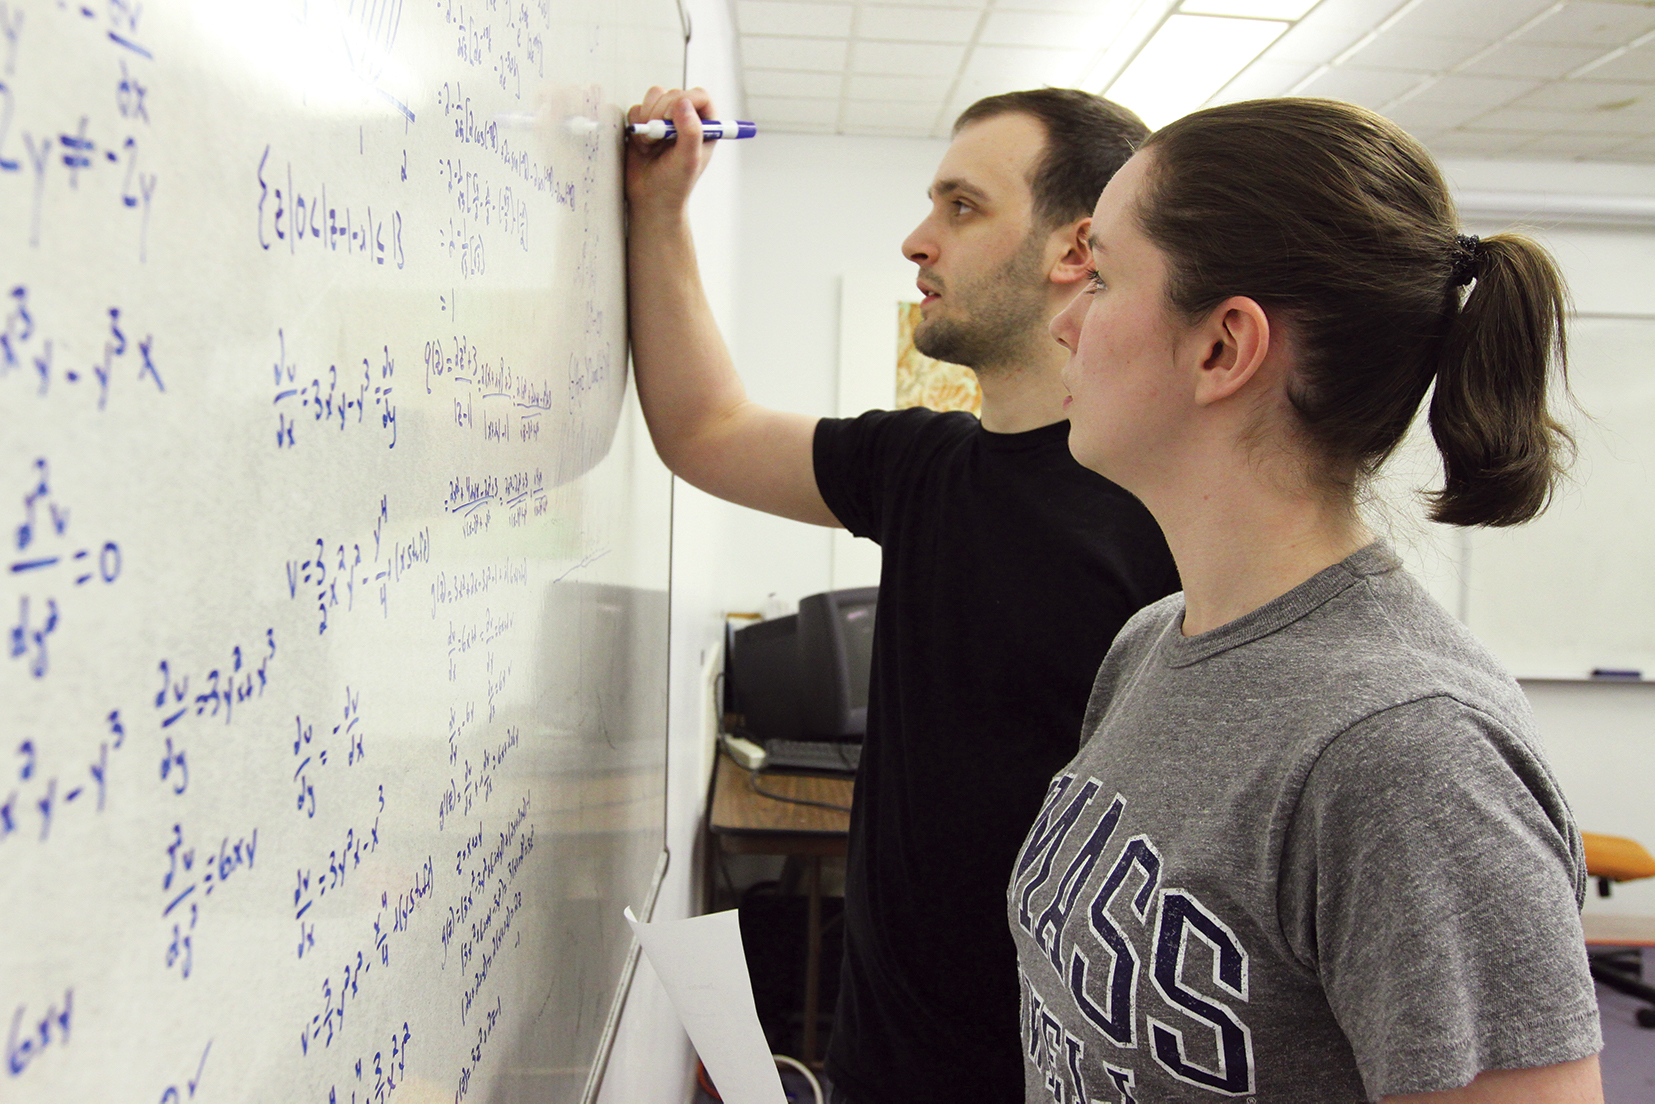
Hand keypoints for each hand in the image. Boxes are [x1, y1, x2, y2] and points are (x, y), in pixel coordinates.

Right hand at [625, 86, 717, 217]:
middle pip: (673, 94)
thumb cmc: (674, 184)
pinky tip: (642, 146)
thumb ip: (691, 132)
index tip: (671, 117)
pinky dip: (636, 125)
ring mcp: (664, 120)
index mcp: (705, 126)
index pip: (699, 96)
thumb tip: (682, 103)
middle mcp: (685, 119)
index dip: (684, 100)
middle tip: (658, 138)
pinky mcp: (645, 123)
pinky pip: (637, 109)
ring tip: (651, 144)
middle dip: (661, 112)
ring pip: (654, 97)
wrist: (651, 199)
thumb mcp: (689, 160)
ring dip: (648, 118)